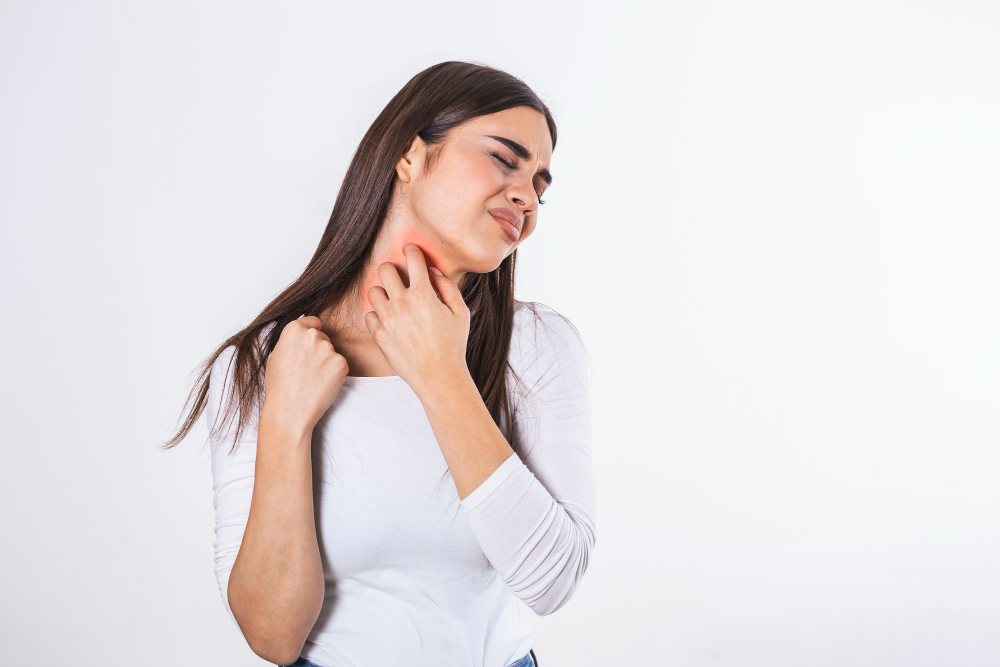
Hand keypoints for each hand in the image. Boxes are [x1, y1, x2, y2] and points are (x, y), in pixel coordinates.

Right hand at [262, 315, 349, 436]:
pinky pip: (340, 364)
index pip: (313, 321)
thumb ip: (291, 341)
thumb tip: (301, 333)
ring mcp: (328, 349)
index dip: (312, 333)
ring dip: (327, 362)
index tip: (310, 345)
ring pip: (332, 352)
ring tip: (312, 380)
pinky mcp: (341, 363)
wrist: (289, 411)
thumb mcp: (275, 356)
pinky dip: (335, 374)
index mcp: (293, 330)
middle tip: (307, 370)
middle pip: (323, 337)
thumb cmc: (279, 387)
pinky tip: (322, 384)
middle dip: (319, 350)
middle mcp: (312, 335)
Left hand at [364, 244, 470, 393]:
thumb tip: (433, 272)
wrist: (437, 376)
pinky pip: (369, 314)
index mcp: (423, 294)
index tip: (411, 251)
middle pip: (385, 269)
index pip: (412, 258)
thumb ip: (448, 287)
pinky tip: (389, 319)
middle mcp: (402, 303)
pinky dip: (377, 314)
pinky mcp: (378, 335)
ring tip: (394, 300)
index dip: (412, 250)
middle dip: (392, 268)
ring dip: (383, 291)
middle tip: (399, 276)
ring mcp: (387, 319)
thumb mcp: (461, 313)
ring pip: (373, 290)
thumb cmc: (452, 345)